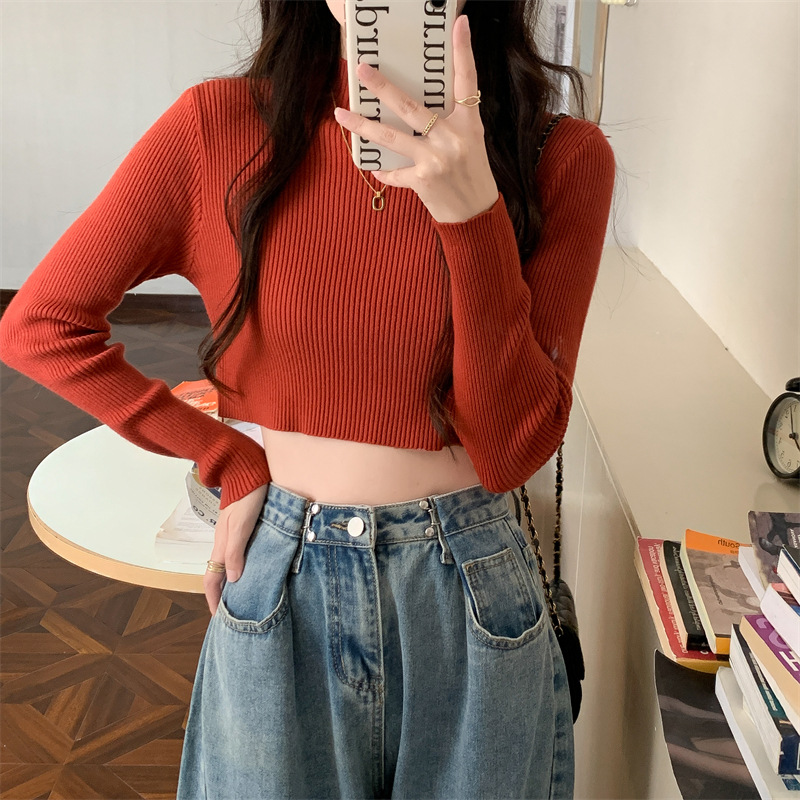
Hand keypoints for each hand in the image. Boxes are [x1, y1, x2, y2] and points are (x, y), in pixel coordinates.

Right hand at [203, 482, 268, 615]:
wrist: (246, 471)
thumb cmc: (246, 496)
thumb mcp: (242, 525)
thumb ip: (236, 550)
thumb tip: (234, 579)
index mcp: (221, 545)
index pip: (212, 579)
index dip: (213, 600)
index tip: (219, 618)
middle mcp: (224, 543)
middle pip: (219, 575)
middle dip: (222, 595)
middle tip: (233, 613)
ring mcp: (232, 535)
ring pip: (229, 565)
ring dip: (233, 583)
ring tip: (244, 596)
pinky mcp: (242, 528)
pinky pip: (238, 554)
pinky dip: (242, 567)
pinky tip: (253, 569)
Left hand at [333, 13, 497, 223]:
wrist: (476, 214)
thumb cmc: (472, 174)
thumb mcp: (471, 142)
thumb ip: (450, 122)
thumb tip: (418, 108)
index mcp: (469, 123)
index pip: (466, 80)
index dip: (463, 51)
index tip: (459, 23)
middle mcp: (452, 138)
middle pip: (410, 106)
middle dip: (382, 87)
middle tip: (362, 69)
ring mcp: (436, 159)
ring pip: (391, 136)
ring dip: (362, 125)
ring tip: (341, 113)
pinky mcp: (423, 179)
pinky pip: (394, 171)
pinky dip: (383, 170)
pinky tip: (373, 166)